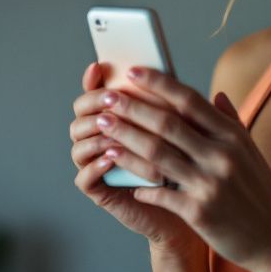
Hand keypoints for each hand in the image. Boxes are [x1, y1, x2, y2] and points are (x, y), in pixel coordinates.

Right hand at [69, 62, 203, 256]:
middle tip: (111, 99)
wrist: (190, 205)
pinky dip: (95, 165)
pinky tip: (111, 157)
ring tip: (112, 128)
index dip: (93, 80)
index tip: (98, 66)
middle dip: (94, 104)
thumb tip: (171, 75)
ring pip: (80, 144)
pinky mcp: (101, 191)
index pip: (96, 94)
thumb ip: (175, 105)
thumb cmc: (186, 163)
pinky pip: (85, 177)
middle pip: (81, 115)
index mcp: (118, 119)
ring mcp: (98, 165)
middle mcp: (103, 139)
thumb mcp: (183, 131)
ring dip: (97, 134)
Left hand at [96, 65, 270, 271]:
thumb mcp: (251, 153)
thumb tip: (217, 95)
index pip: (189, 100)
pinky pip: (159, 193)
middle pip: (167, 124)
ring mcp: (211, 184)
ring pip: (157, 155)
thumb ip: (232, 122)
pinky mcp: (200, 212)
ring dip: (125, 140)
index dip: (158, 83)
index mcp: (232, 136)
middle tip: (105, 97)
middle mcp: (222, 155)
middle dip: (131, 108)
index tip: (133, 72)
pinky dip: (138, 182)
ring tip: (103, 129)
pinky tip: (118, 173)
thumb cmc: (262, 194)